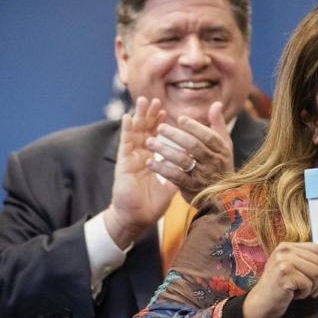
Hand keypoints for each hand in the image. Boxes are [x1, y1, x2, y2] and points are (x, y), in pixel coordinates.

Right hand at [104, 97, 175, 248]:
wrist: (138, 218)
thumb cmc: (152, 203)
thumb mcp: (171, 185)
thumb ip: (180, 172)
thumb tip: (193, 164)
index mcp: (150, 159)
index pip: (156, 137)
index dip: (160, 124)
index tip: (167, 110)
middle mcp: (140, 155)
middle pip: (145, 131)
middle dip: (150, 115)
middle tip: (156, 99)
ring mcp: (131, 158)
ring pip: (135, 132)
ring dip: (139, 116)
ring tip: (143, 101)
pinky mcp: (124, 163)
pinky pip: (125, 143)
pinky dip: (127, 130)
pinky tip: (129, 117)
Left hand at [145, 101, 233, 202]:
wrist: (222, 197)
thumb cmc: (221, 165)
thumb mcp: (223, 145)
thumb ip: (217, 124)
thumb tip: (216, 103)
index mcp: (222, 150)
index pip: (208, 136)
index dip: (194, 127)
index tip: (179, 118)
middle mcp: (214, 163)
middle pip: (195, 146)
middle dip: (177, 136)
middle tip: (160, 127)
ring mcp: (202, 176)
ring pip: (183, 161)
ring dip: (165, 150)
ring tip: (149, 141)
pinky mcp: (191, 188)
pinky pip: (175, 177)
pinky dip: (162, 169)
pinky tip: (149, 162)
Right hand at [241, 242, 317, 317]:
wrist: (259, 304)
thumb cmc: (279, 288)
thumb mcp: (292, 269)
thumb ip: (307, 262)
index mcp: (288, 246)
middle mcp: (285, 250)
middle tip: (314, 291)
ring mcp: (284, 261)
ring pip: (316, 272)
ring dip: (313, 287)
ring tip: (301, 291)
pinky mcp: (284, 274)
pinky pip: (308, 284)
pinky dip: (305, 294)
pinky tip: (294, 295)